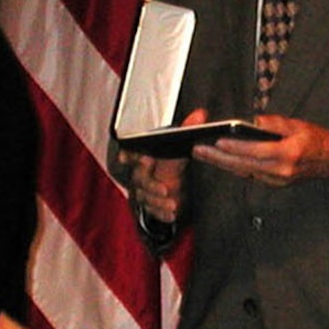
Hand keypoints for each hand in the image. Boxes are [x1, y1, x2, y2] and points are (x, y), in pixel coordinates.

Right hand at [120, 109, 196, 223]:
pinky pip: (152, 212)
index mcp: (145, 157)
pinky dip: (162, 214)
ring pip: (145, 197)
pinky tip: (172, 215)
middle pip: (139, 179)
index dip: (128, 156)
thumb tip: (200, 113)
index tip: (128, 158)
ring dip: (158, 202)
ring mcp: (145, 191)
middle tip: (164, 188)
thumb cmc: (173, 163)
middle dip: (150, 184)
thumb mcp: (181, 146)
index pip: (131, 154)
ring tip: (173, 203)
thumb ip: (188, 129)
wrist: (177, 186)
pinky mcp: (151, 206)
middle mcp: (142, 174)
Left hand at [193, 113, 328, 185]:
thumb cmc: (317, 141)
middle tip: (199, 149)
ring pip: (243, 172)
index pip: (255, 151)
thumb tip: (254, 120)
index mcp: (287, 154)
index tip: (217, 140)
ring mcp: (277, 179)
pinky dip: (235, 167)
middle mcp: (280, 170)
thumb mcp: (298, 125)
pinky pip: (250, 174)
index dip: (234, 146)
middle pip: (243, 164)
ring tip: (204, 154)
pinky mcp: (275, 182)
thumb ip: (275, 123)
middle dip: (218, 157)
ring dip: (222, 163)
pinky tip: (222, 160)